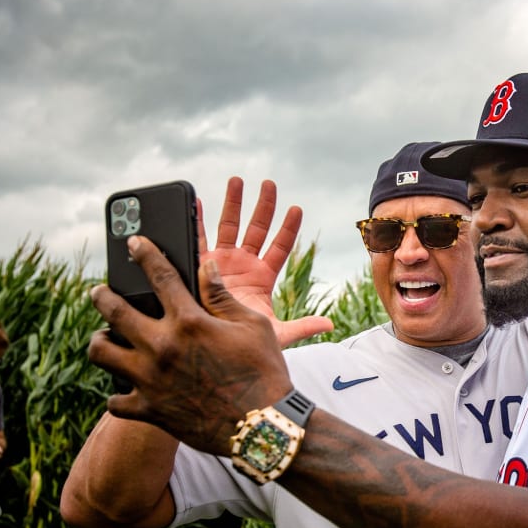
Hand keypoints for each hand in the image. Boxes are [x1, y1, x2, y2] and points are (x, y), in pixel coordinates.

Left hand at [89, 236, 292, 454]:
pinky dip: (118, 395)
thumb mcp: (253, 327)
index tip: (134, 244)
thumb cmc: (264, 373)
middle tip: (99, 292)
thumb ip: (222, 296)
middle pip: (113, 310)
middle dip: (101, 295)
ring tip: (105, 339)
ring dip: (100, 342)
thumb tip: (206, 266)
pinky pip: (114, 402)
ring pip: (101, 352)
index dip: (144, 253)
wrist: (264, 428)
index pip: (158, 275)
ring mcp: (151, 380)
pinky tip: (126, 389)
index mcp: (189, 321)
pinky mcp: (149, 411)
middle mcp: (162, 347)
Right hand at [201, 178, 332, 347]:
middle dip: (263, 206)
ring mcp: (222, 262)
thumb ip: (301, 327)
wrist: (213, 347)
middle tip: (269, 184)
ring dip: (233, 203)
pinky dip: (198, 220)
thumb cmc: (243, 343)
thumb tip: (330, 325)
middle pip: (257, 229)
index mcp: (263, 276)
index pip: (280, 246)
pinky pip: (199, 238)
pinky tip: (199, 201)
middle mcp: (244, 264)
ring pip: (230, 226)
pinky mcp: (200, 265)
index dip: (288, 229)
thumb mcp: (274, 332)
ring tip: (237, 180)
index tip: (296, 209)